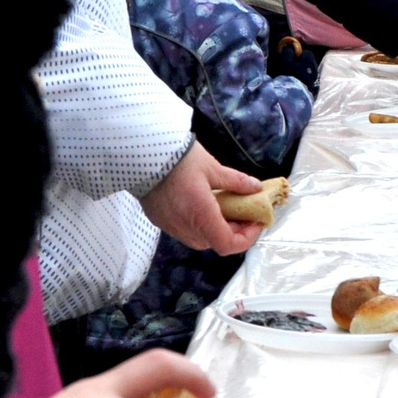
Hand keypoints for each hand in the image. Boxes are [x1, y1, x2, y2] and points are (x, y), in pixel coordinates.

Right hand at [138, 141, 260, 255]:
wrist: (142, 153)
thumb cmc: (178, 159)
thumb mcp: (213, 168)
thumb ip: (236, 182)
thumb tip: (255, 188)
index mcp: (201, 215)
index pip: (228, 245)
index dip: (246, 238)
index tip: (255, 222)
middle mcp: (185, 227)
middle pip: (214, 243)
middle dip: (232, 231)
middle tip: (242, 211)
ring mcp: (170, 226)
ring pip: (198, 238)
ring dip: (214, 228)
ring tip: (222, 206)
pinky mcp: (159, 220)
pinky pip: (183, 230)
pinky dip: (197, 223)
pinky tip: (200, 203)